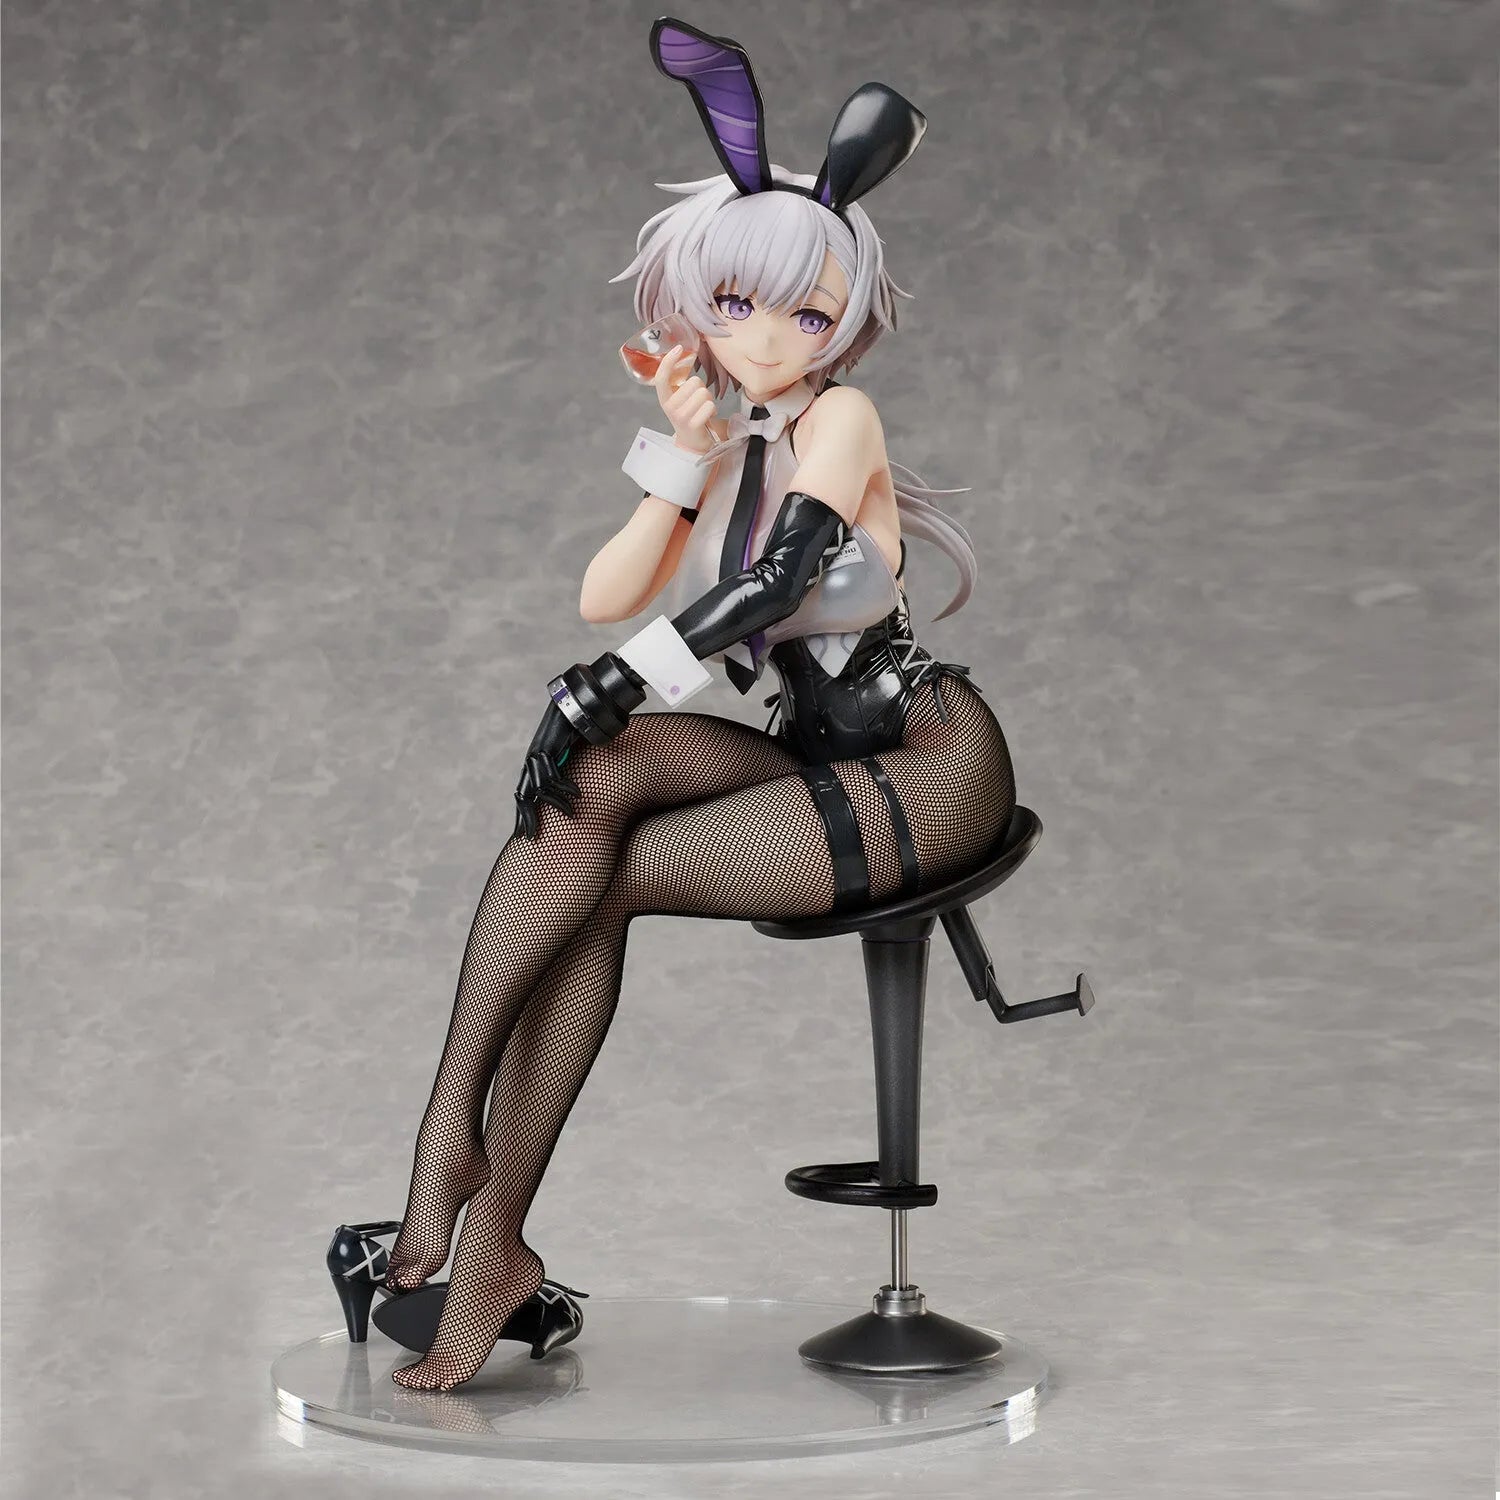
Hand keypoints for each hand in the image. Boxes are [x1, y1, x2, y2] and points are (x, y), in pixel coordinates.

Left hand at [513, 701, 581, 839]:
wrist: (571, 706)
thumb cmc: (572, 731)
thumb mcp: (567, 757)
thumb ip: (563, 773)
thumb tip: (568, 794)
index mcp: (533, 766)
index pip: (523, 795)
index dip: (522, 815)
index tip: (522, 834)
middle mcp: (531, 762)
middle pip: (523, 796)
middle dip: (526, 818)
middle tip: (529, 837)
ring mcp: (537, 756)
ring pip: (541, 790)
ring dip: (558, 804)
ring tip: (570, 814)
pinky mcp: (546, 751)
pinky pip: (554, 777)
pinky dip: (567, 788)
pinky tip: (577, 796)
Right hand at [653, 344, 715, 454]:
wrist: (693, 443)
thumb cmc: (689, 415)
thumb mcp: (680, 399)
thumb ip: (679, 383)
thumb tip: (685, 354)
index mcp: (664, 398)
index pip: (661, 377)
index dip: (668, 361)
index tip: (679, 348)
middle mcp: (669, 407)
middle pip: (694, 382)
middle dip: (702, 388)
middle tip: (699, 401)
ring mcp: (680, 416)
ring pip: (703, 393)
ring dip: (708, 400)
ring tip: (703, 409)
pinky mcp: (692, 425)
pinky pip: (709, 406)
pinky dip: (713, 410)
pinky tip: (707, 417)